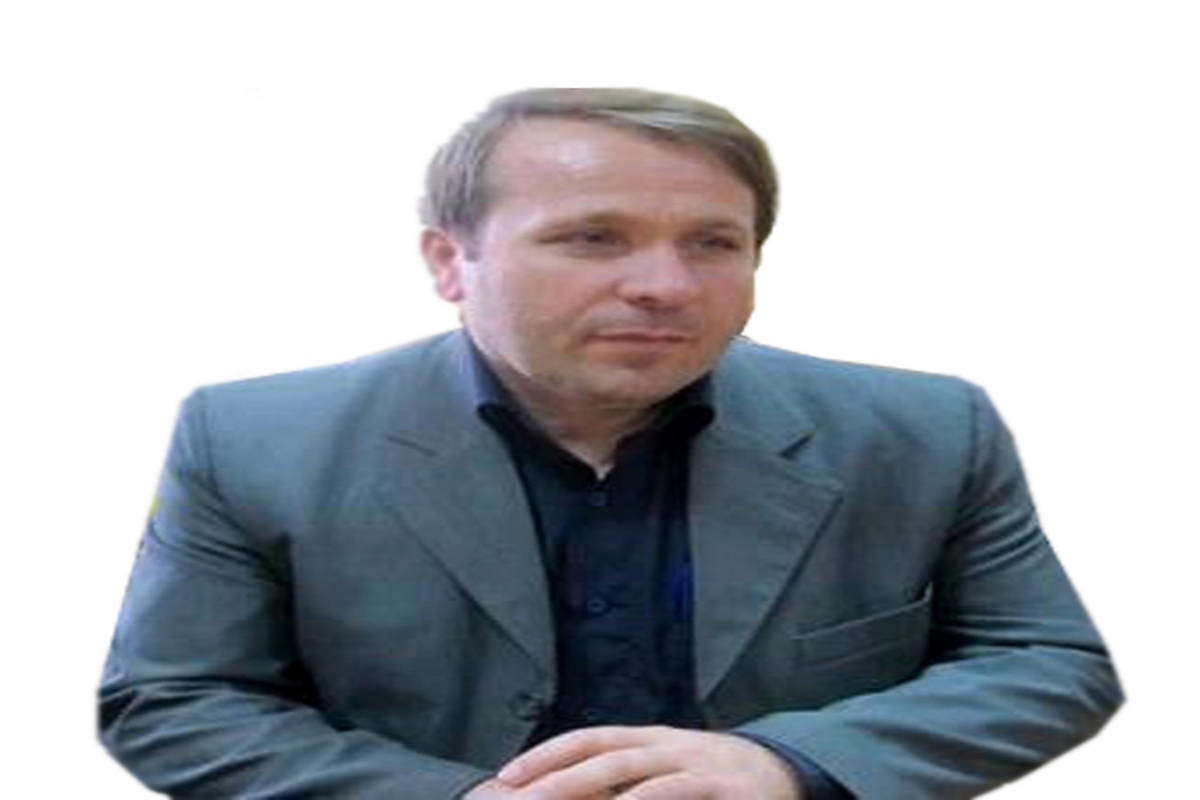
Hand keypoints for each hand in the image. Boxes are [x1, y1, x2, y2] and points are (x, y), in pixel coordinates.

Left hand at [483, 725, 802, 798]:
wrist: (785, 772)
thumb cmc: (711, 777)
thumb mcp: (667, 766)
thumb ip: (625, 776)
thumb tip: (566, 789)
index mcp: (650, 738)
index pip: (591, 738)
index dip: (548, 754)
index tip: (508, 775)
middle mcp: (670, 747)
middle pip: (606, 758)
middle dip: (559, 778)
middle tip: (519, 798)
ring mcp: (700, 769)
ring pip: (641, 780)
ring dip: (597, 793)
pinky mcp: (729, 793)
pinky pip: (682, 798)